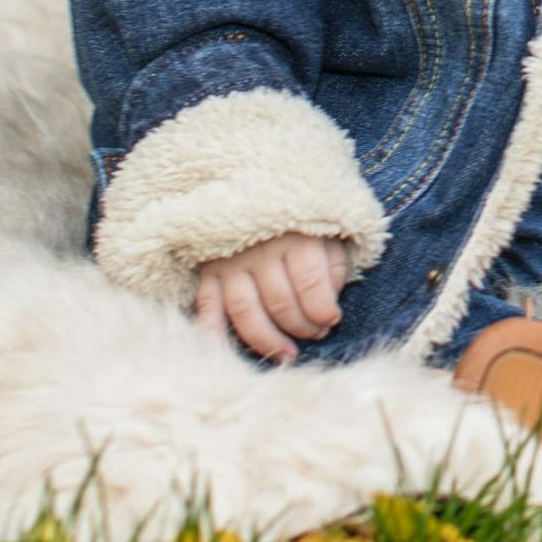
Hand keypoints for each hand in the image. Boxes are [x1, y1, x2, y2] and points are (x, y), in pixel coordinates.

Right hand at [193, 231, 350, 363]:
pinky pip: (208, 307)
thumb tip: (328, 308)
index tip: (332, 319)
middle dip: (301, 326)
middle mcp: (260, 251)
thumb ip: (333, 267)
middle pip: (279, 303)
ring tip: (286, 354)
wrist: (260, 187)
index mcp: (296, 237)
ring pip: (245, 312)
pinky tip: (229, 351)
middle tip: (316, 334)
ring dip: (266, 340)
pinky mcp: (208, 271)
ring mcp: (230, 262)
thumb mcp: (329, 231)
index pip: (309, 284)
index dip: (322, 310)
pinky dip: (216, 333)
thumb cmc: (302, 216)